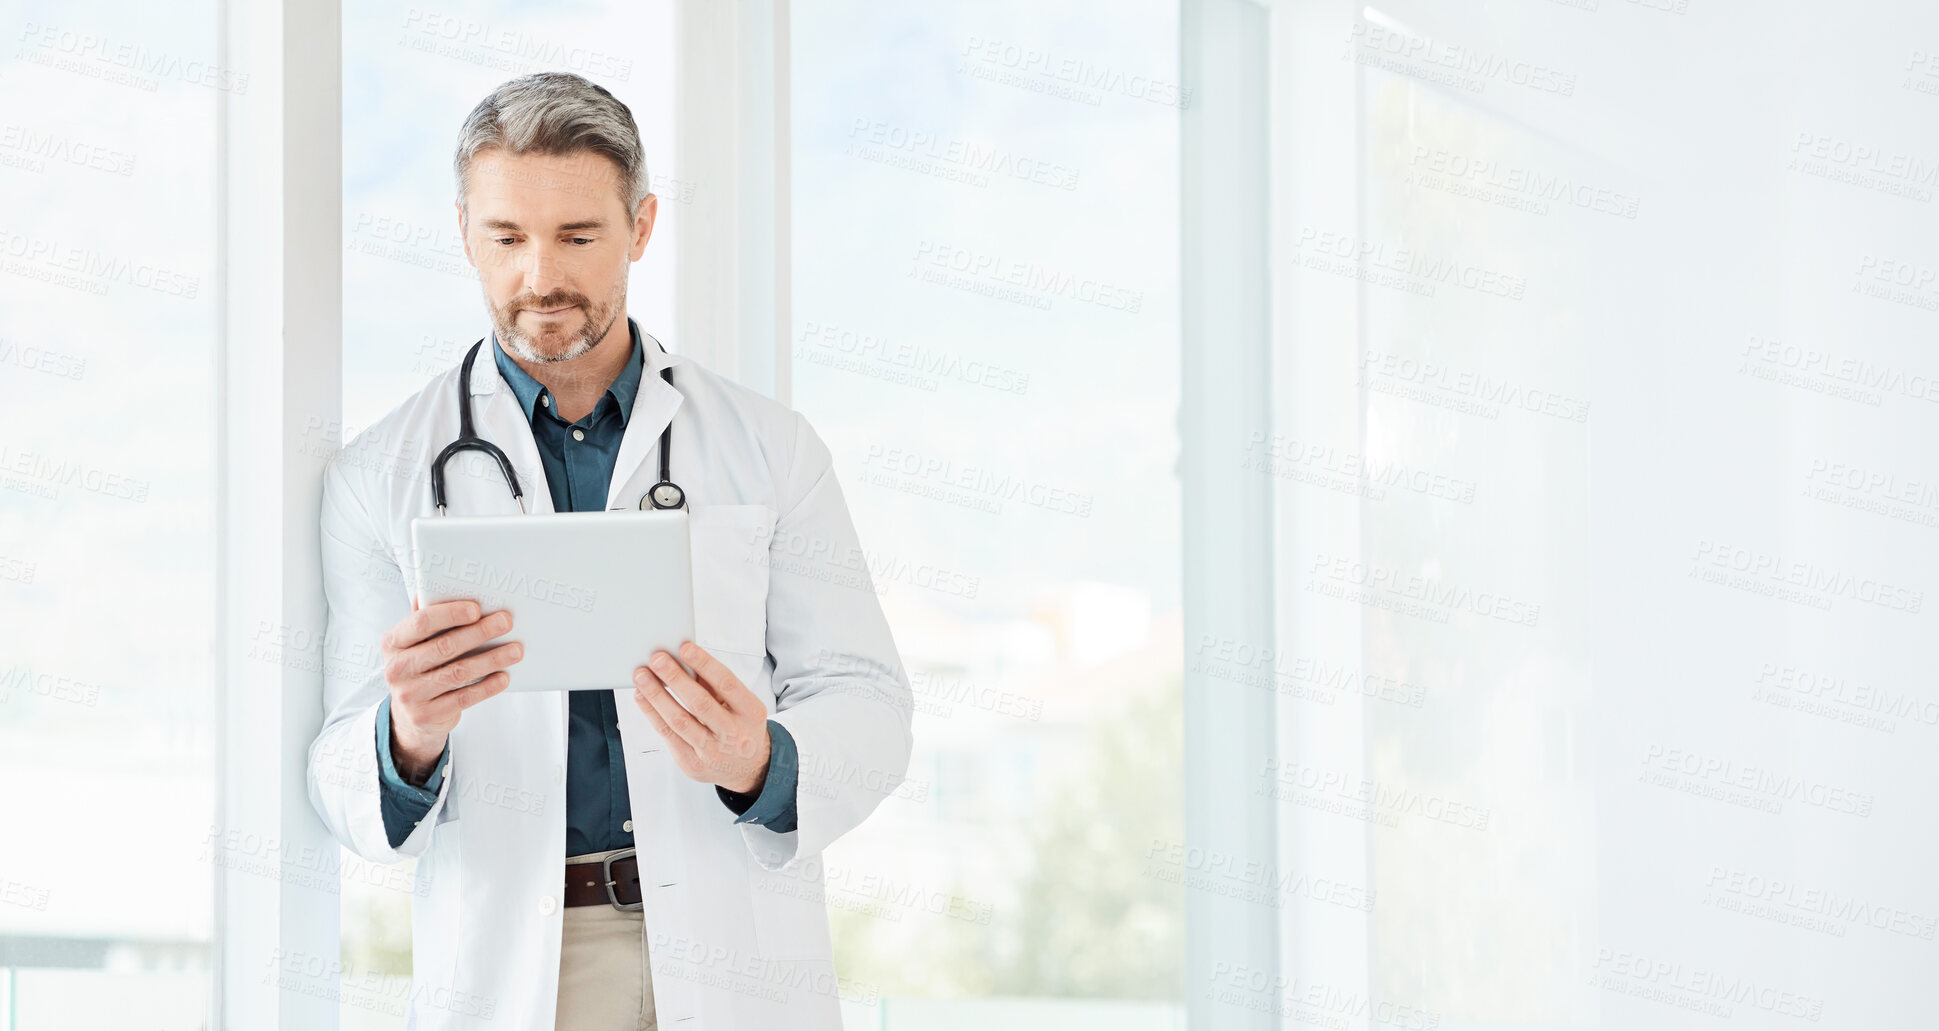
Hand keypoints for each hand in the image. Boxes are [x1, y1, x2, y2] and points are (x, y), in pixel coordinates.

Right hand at [381, 599, 523, 782]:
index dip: (450, 614)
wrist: (410, 715)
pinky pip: (464, 698)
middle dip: (480, 632)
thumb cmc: (420, 666)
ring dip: (491, 659)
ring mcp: (409, 695)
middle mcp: (396, 669)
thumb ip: (427, 618)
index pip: (421, 622)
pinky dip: (487, 687)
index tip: (477, 608)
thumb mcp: (415, 643)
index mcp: (393, 642)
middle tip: (506, 621)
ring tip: (516, 650)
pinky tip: (504, 676)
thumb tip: (447, 585)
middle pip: (445, 646)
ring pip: (458, 672)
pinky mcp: (426, 715)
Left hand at [632, 641, 770, 793]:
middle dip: (675, 678)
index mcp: (750, 713)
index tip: (685, 648)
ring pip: (679, 721)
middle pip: (700, 703)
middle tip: (657, 659)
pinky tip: (642, 697)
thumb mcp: (740, 704)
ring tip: (642, 676)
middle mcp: (733, 734)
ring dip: (657, 696)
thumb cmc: (740, 727)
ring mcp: (712, 752)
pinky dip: (652, 714)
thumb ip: (715, 684)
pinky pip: (668, 736)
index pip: (727, 684)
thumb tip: (687, 659)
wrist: (748, 768)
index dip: (705, 664)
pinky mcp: (692, 764)